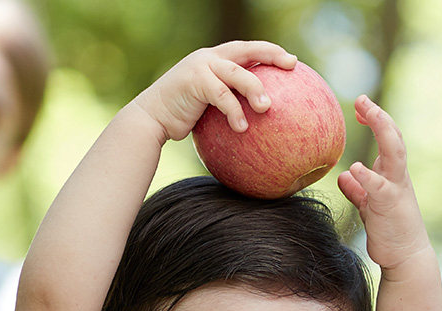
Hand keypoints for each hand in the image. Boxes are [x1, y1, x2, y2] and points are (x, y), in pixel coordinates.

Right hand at [133, 41, 296, 143]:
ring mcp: (201, 67)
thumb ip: (226, 105)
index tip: (291, 62)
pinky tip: (243, 128)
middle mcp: (209, 57)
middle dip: (271, 54)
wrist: (150, 120)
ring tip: (267, 108)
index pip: (246, 50)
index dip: (269, 52)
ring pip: (237, 74)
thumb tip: (252, 123)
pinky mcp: (194, 81)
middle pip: (247, 50)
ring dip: (255, 90)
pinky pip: (222, 96)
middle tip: (291, 65)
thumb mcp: (205, 108)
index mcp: (214, 60)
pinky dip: (234, 112)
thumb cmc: (179, 118)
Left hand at [338, 95, 431, 271]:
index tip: (358, 107)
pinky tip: (355, 168)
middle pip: (393, 138)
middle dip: (379, 116)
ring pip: (394, 153)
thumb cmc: (389, 231)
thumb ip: (359, 189)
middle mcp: (396, 177)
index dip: (374, 120)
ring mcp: (395, 190)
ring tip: (368, 114)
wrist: (405, 256)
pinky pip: (379, 187)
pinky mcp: (389, 207)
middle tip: (362, 99)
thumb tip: (345, 175)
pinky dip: (368, 176)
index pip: (386, 140)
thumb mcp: (369, 206)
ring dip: (382, 130)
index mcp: (391, 175)